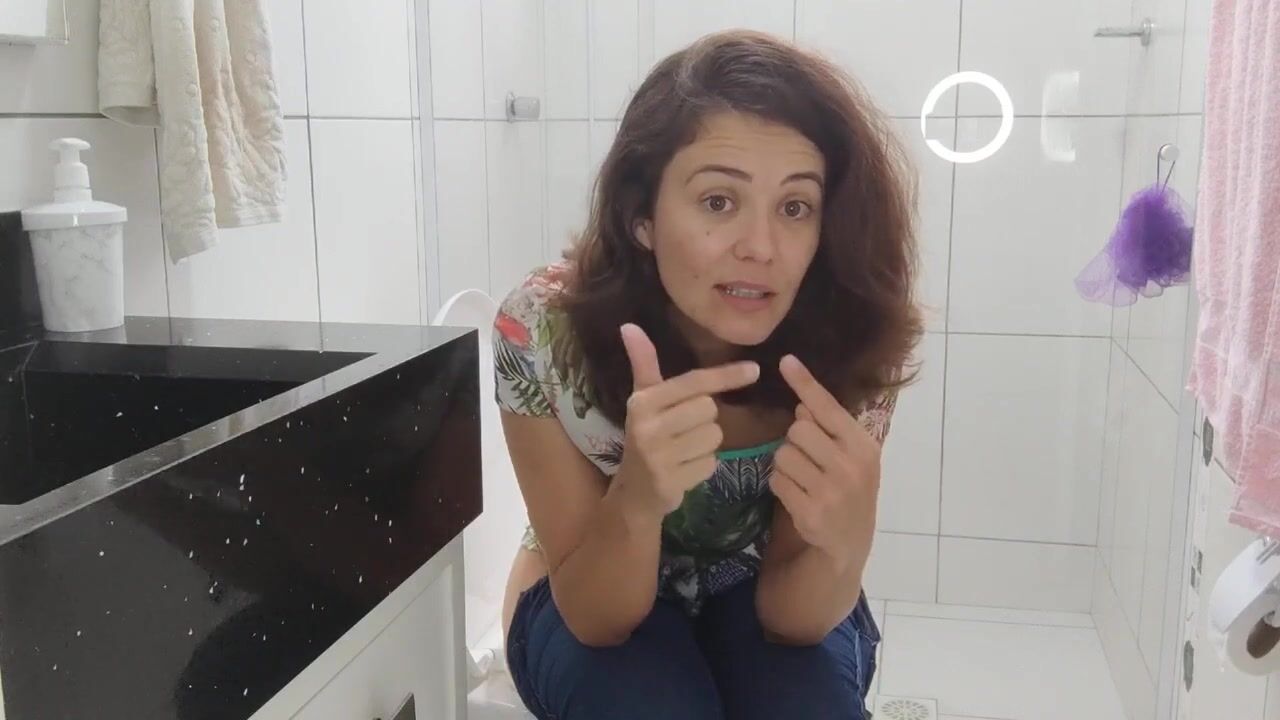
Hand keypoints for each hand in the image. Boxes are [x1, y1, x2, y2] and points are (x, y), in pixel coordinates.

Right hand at [615, 324, 759, 517]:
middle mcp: (648, 426)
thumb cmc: (645, 436)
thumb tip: (629, 326)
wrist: (633, 492)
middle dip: (704, 419)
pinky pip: (711, 463)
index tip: (755, 370)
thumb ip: (643, 363)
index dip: (725, 375)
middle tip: (683, 430)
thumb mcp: (642, 400)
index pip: (694, 382)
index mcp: (643, 401)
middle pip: (709, 409)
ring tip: (683, 451)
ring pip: (714, 436)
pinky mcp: (671, 481)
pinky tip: (684, 469)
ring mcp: (658, 456)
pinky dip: (704, 466)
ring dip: (706, 443)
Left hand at [770, 354, 882, 569]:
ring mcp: (831, 490)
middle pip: (798, 428)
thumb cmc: (849, 488)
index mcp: (863, 445)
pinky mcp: (810, 511)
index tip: (785, 361)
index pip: (828, 408)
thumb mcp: (852, 456)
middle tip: (809, 458)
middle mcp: (850, 465)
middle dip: (796, 440)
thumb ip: (831, 428)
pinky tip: (798, 495)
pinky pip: (776, 480)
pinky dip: (780, 484)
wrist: (850, 541)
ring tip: (803, 478)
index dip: (805, 384)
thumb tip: (802, 402)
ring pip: (783, 454)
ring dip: (785, 464)